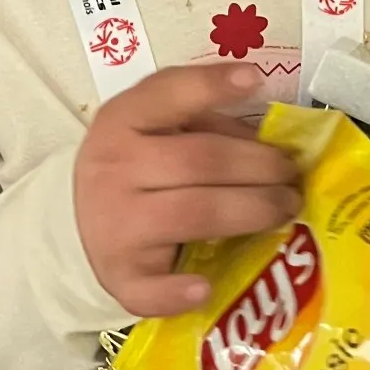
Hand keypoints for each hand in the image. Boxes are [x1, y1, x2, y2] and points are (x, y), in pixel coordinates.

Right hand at [73, 64, 300, 317]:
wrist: (77, 226)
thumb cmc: (136, 170)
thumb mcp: (155, 131)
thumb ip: (206, 125)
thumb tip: (272, 140)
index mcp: (123, 121)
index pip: (167, 94)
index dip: (211, 85)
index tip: (255, 79)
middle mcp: (114, 167)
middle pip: (202, 160)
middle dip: (261, 166)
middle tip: (293, 176)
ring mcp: (114, 224)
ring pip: (195, 213)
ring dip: (252, 211)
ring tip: (285, 209)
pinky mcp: (120, 276)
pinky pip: (152, 289)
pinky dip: (181, 290)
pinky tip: (207, 286)